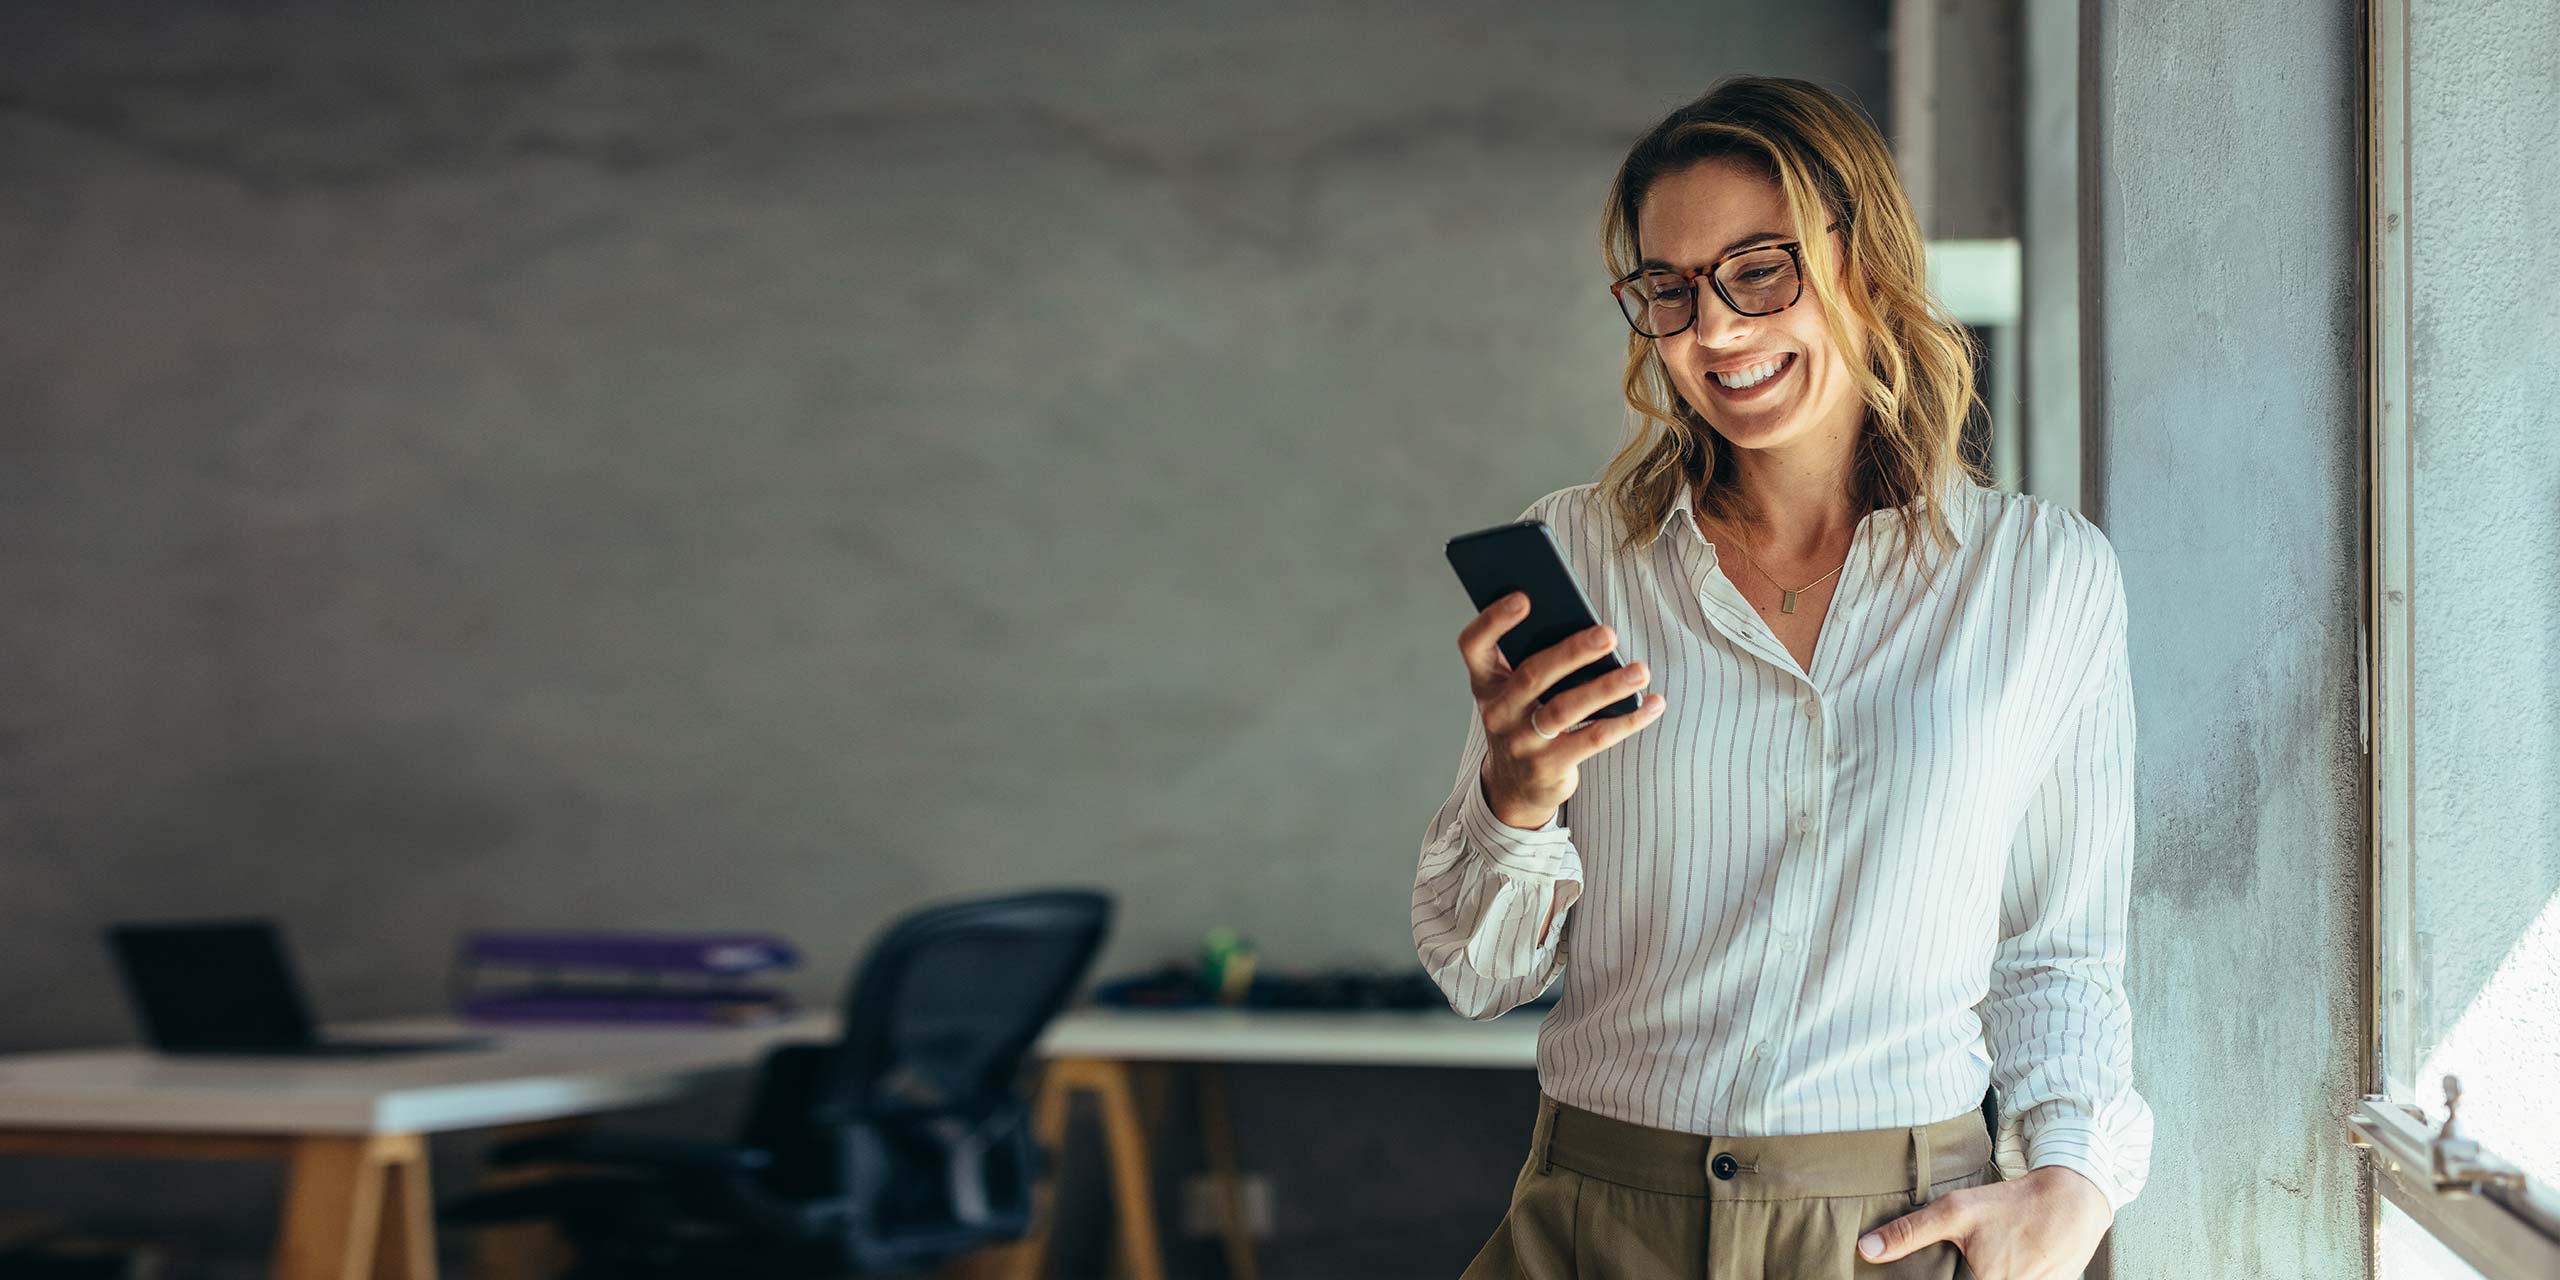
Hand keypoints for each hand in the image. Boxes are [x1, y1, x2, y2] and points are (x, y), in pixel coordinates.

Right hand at [1456, 591, 1664, 827]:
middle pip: (1533, 675)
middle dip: (1573, 652)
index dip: (1493, 621)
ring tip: (1640, 671)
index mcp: (1486, 681)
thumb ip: (1537, 660)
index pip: (1474, 645)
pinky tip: (1653, 704)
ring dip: (1607, 688)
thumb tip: (1592, 632)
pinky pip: (1593, 739)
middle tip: (1609, 634)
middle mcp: (1498, 711)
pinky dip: (1627, 720)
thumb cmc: (1525, 719)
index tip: (1523, 597)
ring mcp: (1521, 742)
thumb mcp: (1516, 691)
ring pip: (1565, 709)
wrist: (1514, 785)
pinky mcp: (1548, 767)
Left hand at [1856, 1165, 2110, 1279]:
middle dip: (1968, 1273)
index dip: (1949, 1277)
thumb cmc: (2012, 1204)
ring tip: (1996, 1253)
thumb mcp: (1955, 1211)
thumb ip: (1909, 1233)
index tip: (1957, 1265)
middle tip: (1979, 1253)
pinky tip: (2012, 1259)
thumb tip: (1865, 1250)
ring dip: (1990, 1273)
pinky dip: (2012, 1274)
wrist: (2073, 1201)